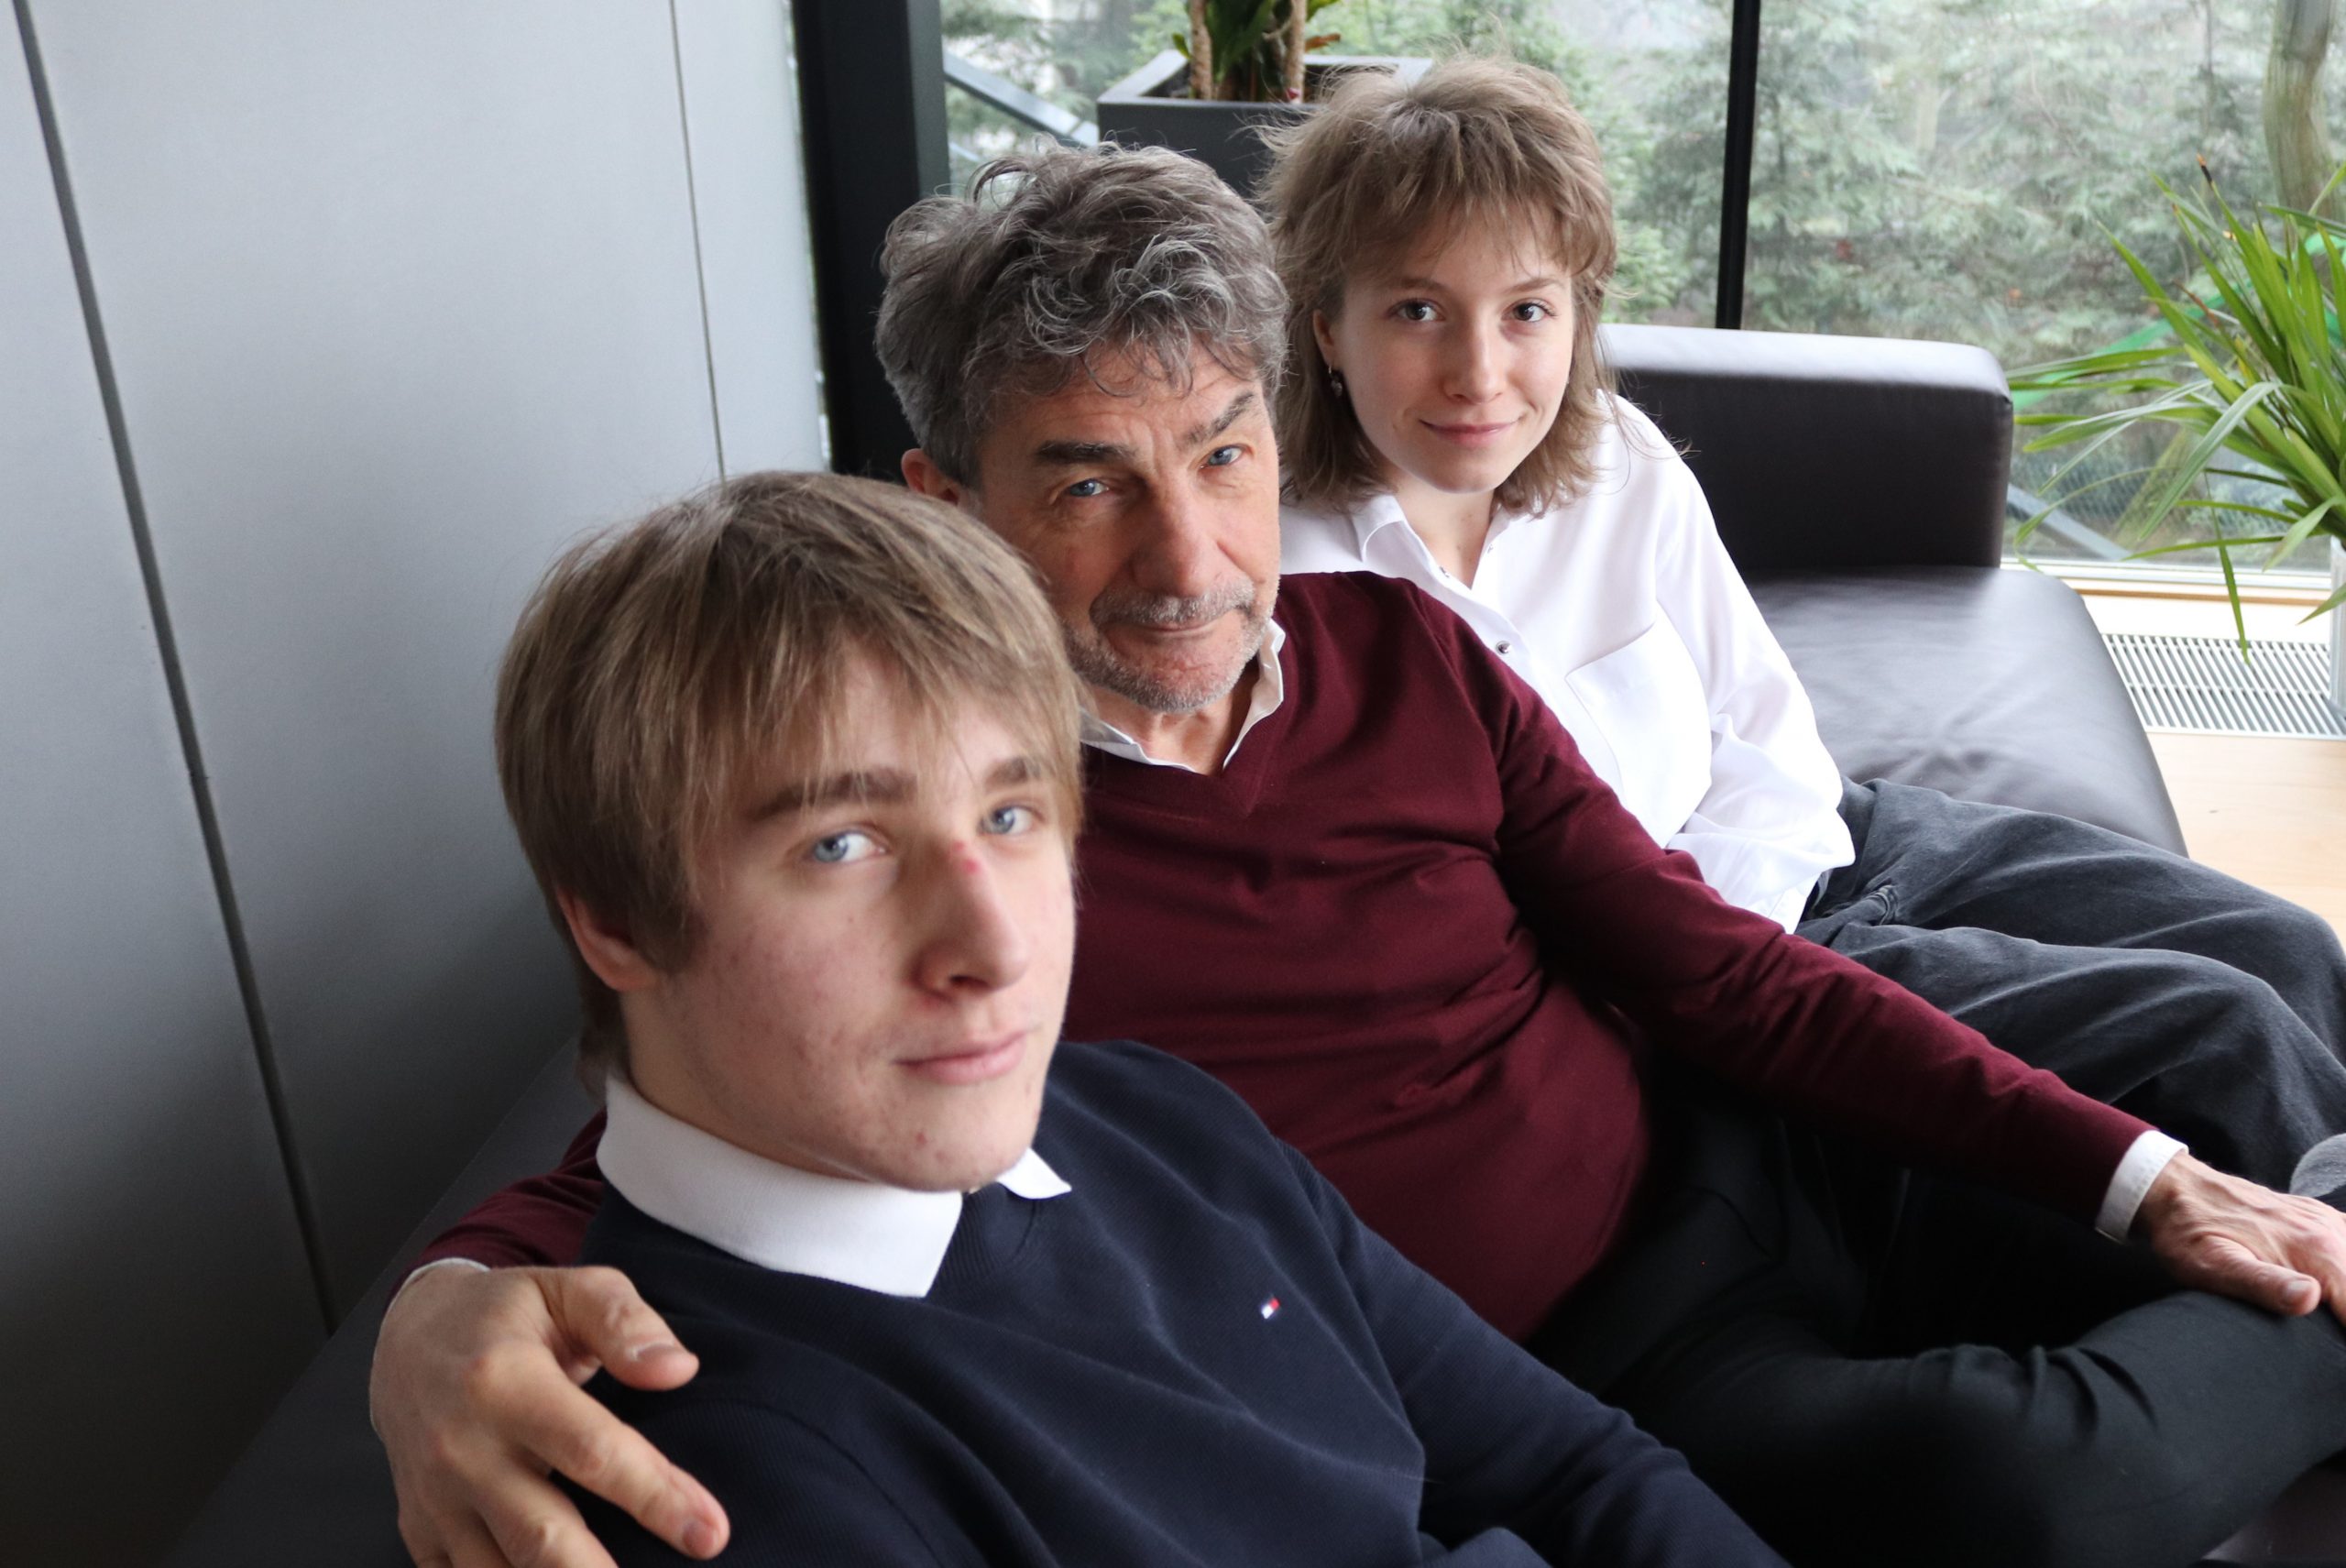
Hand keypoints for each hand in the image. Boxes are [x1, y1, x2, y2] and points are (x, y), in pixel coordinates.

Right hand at [368, 1263, 728, 1567]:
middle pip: (543, 1537)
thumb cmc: (505, 1314)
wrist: (406, 1338)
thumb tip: (678, 1370)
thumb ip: (625, 1322)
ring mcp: (435, 1498)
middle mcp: (463, 1449)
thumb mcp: (567, 1289)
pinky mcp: (421, 1530)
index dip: (655, 1496)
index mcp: (504, 1382)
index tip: (710, 1533)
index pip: (592, 1451)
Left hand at [2134, 1152, 2345, 1322]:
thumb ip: (2263, 1284)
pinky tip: (2332, 1287)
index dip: (2345, 1339)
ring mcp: (2326, 1222)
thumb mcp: (2214, 1266)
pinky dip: (2345, 1267)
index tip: (2334, 1356)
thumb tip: (2309, 1298)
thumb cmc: (2189, 1234)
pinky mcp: (2318, 1218)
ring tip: (2328, 1322)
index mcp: (2316, 1252)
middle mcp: (2330, 1233)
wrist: (2174, 1188)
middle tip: (2327, 1342)